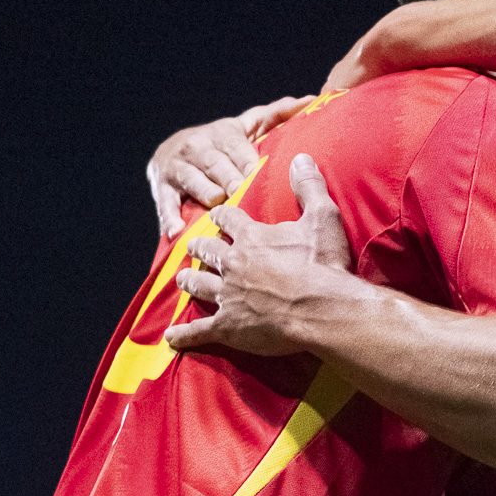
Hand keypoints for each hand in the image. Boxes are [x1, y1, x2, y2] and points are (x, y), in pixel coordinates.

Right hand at [146, 96, 313, 235]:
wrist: (174, 149)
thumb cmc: (223, 143)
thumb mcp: (247, 126)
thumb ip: (277, 115)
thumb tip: (311, 99)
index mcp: (221, 133)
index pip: (237, 148)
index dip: (247, 161)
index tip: (259, 173)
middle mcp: (197, 147)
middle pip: (216, 165)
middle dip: (229, 179)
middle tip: (242, 193)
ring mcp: (177, 167)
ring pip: (193, 181)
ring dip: (205, 194)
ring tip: (218, 209)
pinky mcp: (161, 187)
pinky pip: (166, 203)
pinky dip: (170, 217)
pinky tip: (178, 231)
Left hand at [165, 154, 357, 356]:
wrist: (323, 309)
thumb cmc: (324, 264)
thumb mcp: (323, 218)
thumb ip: (309, 186)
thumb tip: (301, 157)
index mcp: (252, 238)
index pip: (229, 219)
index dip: (223, 216)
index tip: (218, 214)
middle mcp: (234, 264)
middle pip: (207, 250)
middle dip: (200, 246)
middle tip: (194, 245)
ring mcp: (228, 296)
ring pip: (199, 285)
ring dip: (190, 280)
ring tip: (182, 278)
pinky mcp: (228, 326)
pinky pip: (199, 331)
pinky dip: (184, 335)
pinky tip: (171, 338)